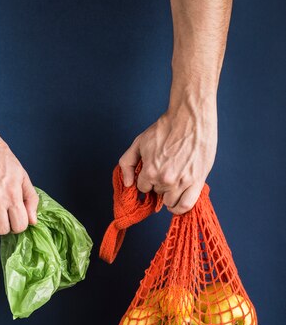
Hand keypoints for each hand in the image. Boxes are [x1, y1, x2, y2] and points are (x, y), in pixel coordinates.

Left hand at [119, 92, 217, 213]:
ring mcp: (182, 182)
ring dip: (170, 195)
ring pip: (171, 202)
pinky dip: (180, 207)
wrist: (190, 117)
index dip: (148, 181)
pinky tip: (178, 202)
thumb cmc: (166, 127)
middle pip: (157, 194)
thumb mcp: (139, 142)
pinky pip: (186, 205)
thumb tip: (128, 183)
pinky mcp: (197, 181)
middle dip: (159, 186)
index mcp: (150, 171)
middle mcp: (165, 179)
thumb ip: (127, 163)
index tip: (154, 173)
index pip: (143, 188)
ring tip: (174, 183)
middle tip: (167, 171)